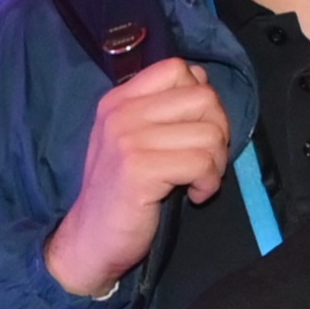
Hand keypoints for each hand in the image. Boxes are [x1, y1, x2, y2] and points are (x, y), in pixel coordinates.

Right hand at [45, 57, 231, 297]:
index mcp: (119, 99)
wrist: (90, 239)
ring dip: (216, 163)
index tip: (195, 132)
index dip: (202, 100)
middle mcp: (121, 112)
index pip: (179, 69)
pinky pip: (202, 162)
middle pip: (204, 97)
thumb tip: (204, 84)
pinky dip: (209, 184)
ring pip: (210, 133)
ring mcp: (127, 138)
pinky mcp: (138, 168)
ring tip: (196, 181)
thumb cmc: (122, 192)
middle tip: (204, 160)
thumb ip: (163, 110)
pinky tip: (193, 196)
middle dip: (219, 132)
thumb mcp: (135, 140)